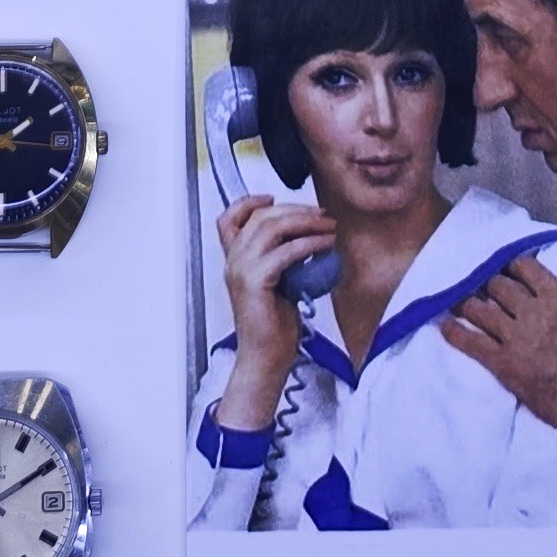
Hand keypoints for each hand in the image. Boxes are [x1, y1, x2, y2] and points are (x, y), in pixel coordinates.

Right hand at [210, 191, 336, 433]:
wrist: (265, 358)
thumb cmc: (272, 327)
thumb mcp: (274, 285)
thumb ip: (278, 261)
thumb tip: (304, 240)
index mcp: (234, 262)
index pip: (228, 220)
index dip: (248, 202)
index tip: (273, 197)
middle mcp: (233, 262)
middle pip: (260, 217)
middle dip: (294, 209)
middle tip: (321, 214)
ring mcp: (242, 270)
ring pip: (272, 227)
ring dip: (305, 221)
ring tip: (328, 226)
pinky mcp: (256, 281)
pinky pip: (286, 251)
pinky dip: (310, 243)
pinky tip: (325, 245)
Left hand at [439, 255, 556, 437]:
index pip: (527, 269)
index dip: (515, 266)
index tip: (509, 267)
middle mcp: (531, 312)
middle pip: (500, 287)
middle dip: (490, 283)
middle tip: (483, 284)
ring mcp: (514, 338)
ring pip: (481, 311)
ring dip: (467, 302)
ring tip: (457, 298)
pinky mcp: (504, 364)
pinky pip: (472, 344)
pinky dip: (455, 334)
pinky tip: (443, 327)